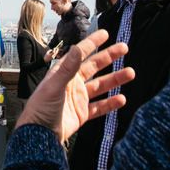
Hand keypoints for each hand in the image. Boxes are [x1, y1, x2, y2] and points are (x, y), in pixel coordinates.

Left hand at [15, 30, 134, 143]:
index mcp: (63, 73)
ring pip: (101, 86)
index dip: (92, 43)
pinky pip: (100, 107)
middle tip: (124, 48)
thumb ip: (67, 68)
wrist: (39, 135)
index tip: (104, 34)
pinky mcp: (82, 113)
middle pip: (94, 67)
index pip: (80, 54)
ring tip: (130, 73)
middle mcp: (72, 83)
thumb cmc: (40, 108)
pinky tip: (121, 99)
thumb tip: (78, 48)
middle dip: (109, 57)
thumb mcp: (54, 85)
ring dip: (115, 79)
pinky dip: (111, 103)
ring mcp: (78, 98)